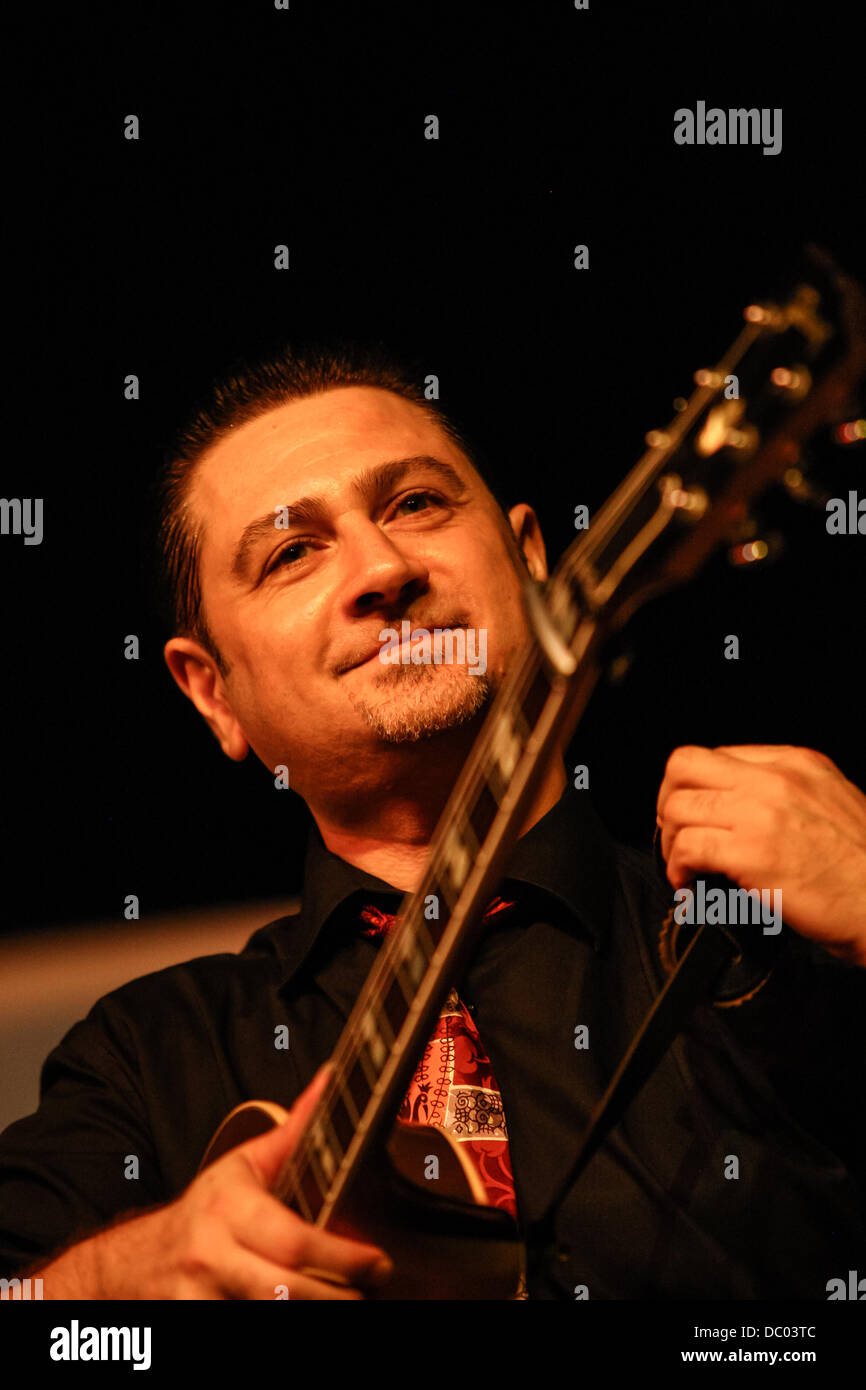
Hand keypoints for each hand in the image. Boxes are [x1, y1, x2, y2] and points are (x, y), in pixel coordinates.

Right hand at [36, 1064, 393, 1298]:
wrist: (131, 1262)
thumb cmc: (202, 1211)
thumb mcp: (243, 1166)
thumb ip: (292, 1131)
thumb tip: (329, 1081)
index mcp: (230, 1208)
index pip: (293, 1241)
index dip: (341, 1257)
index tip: (377, 1263)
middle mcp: (211, 1253)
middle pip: (283, 1290)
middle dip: (333, 1298)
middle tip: (366, 1296)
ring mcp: (198, 1296)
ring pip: (264, 1313)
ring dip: (309, 1313)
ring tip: (341, 1305)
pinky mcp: (191, 1323)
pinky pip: (240, 1327)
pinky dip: (270, 1324)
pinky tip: (296, 1313)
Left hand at [656, 744, 865, 967]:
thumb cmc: (864, 867)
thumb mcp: (833, 802)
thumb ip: (787, 793)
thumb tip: (738, 805)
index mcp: (796, 762)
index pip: (718, 755)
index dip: (695, 786)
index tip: (693, 812)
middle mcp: (775, 779)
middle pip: (685, 766)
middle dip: (668, 799)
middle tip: (673, 830)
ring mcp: (761, 813)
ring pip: (679, 807)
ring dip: (669, 840)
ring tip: (682, 864)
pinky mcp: (751, 853)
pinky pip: (687, 847)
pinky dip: (677, 868)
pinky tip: (688, 883)